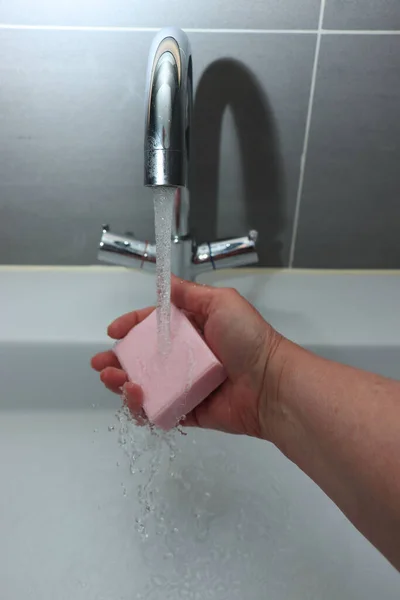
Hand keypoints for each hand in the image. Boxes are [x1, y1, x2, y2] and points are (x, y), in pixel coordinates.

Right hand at [91, 278, 282, 438]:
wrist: (270, 383)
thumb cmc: (247, 339)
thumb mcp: (221, 302)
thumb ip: (189, 293)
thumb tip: (165, 277)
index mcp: (191, 330)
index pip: (152, 326)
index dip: (131, 326)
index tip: (112, 332)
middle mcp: (184, 357)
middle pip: (142, 359)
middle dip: (117, 360)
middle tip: (102, 364)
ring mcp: (184, 386)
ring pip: (144, 386)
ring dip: (123, 384)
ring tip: (117, 381)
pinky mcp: (187, 411)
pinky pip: (158, 411)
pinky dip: (141, 409)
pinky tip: (136, 399)